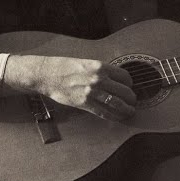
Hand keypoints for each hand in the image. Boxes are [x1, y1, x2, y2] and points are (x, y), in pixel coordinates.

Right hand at [2, 55, 137, 120]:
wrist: (47, 75)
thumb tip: (114, 80)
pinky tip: (119, 117)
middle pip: (125, 91)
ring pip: (118, 104)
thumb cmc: (64, 67)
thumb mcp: (86, 62)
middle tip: (132, 101)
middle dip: (131, 98)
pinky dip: (115, 116)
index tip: (129, 86)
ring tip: (130, 111)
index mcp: (100, 67)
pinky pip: (105, 113)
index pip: (125, 76)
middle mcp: (99, 79)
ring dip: (127, 109)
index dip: (130, 83)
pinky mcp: (85, 104)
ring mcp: (92, 92)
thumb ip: (101, 71)